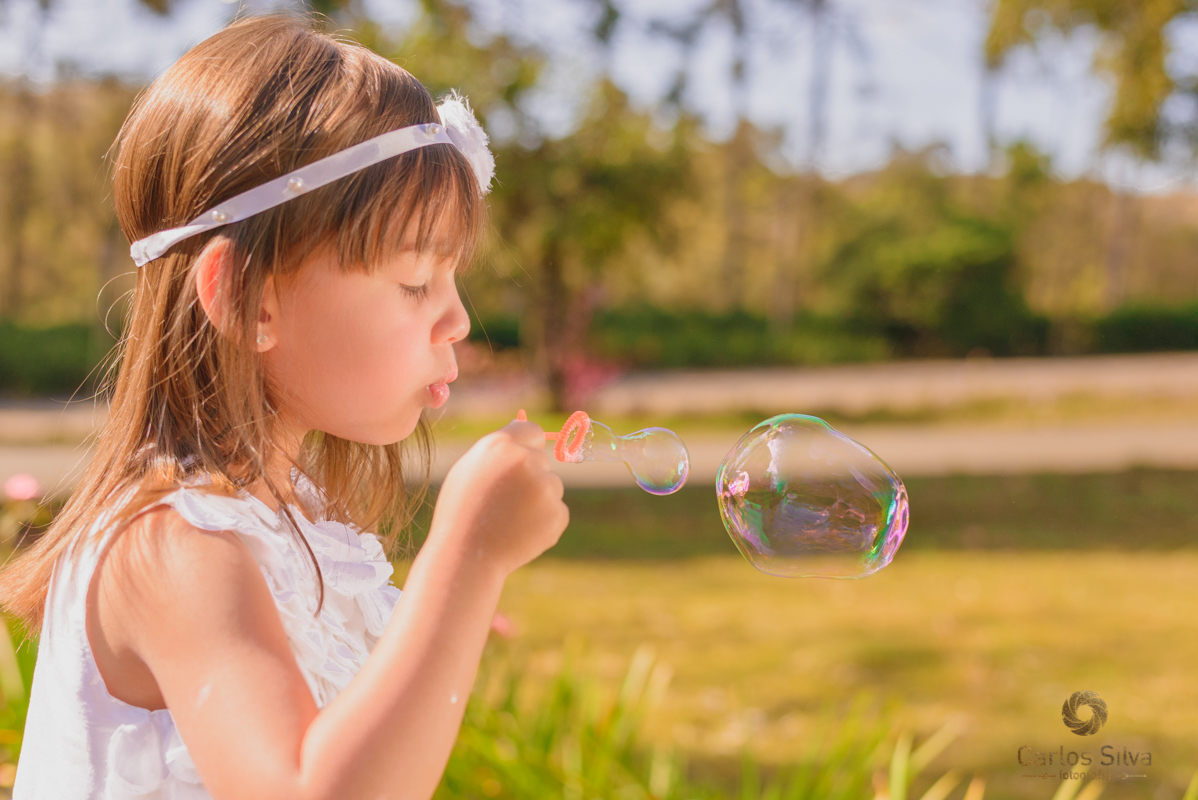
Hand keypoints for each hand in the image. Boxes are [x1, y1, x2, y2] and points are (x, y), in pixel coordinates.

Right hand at [429, 418, 568, 576]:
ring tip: (509, 519)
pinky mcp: (557, 513)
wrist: (467, 555)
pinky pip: (557, 511)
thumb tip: (524, 419)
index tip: (521, 461)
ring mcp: (545, 487)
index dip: (528, 446)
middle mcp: (526, 460)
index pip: (533, 431)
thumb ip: (499, 445)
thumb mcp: (468, 468)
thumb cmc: (461, 511)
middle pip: (542, 460)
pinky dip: (544, 522)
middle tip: (504, 501)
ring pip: (552, 486)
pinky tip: (520, 532)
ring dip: (538, 500)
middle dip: (529, 477)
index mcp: (501, 444)